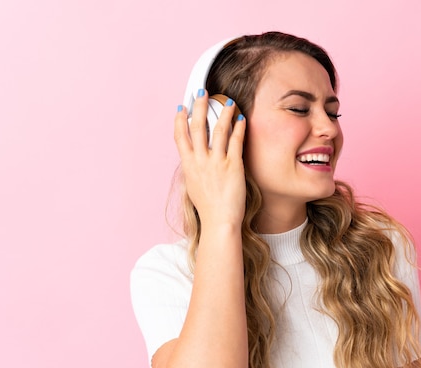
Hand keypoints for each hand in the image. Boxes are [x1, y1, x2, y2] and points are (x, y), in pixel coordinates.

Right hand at [174, 89, 246, 227]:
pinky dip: (238, 128)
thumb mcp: (194, 187)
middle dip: (199, 107)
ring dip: (222, 113)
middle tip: (202, 92)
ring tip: (227, 101)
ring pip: (217, 130)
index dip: (180, 120)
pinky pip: (235, 142)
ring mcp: (216, 162)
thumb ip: (194, 170)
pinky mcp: (233, 166)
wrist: (219, 221)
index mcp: (189, 166)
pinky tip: (240, 118)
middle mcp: (200, 161)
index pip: (180, 136)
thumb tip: (194, 161)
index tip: (182, 107)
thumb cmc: (208, 209)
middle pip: (197, 127)